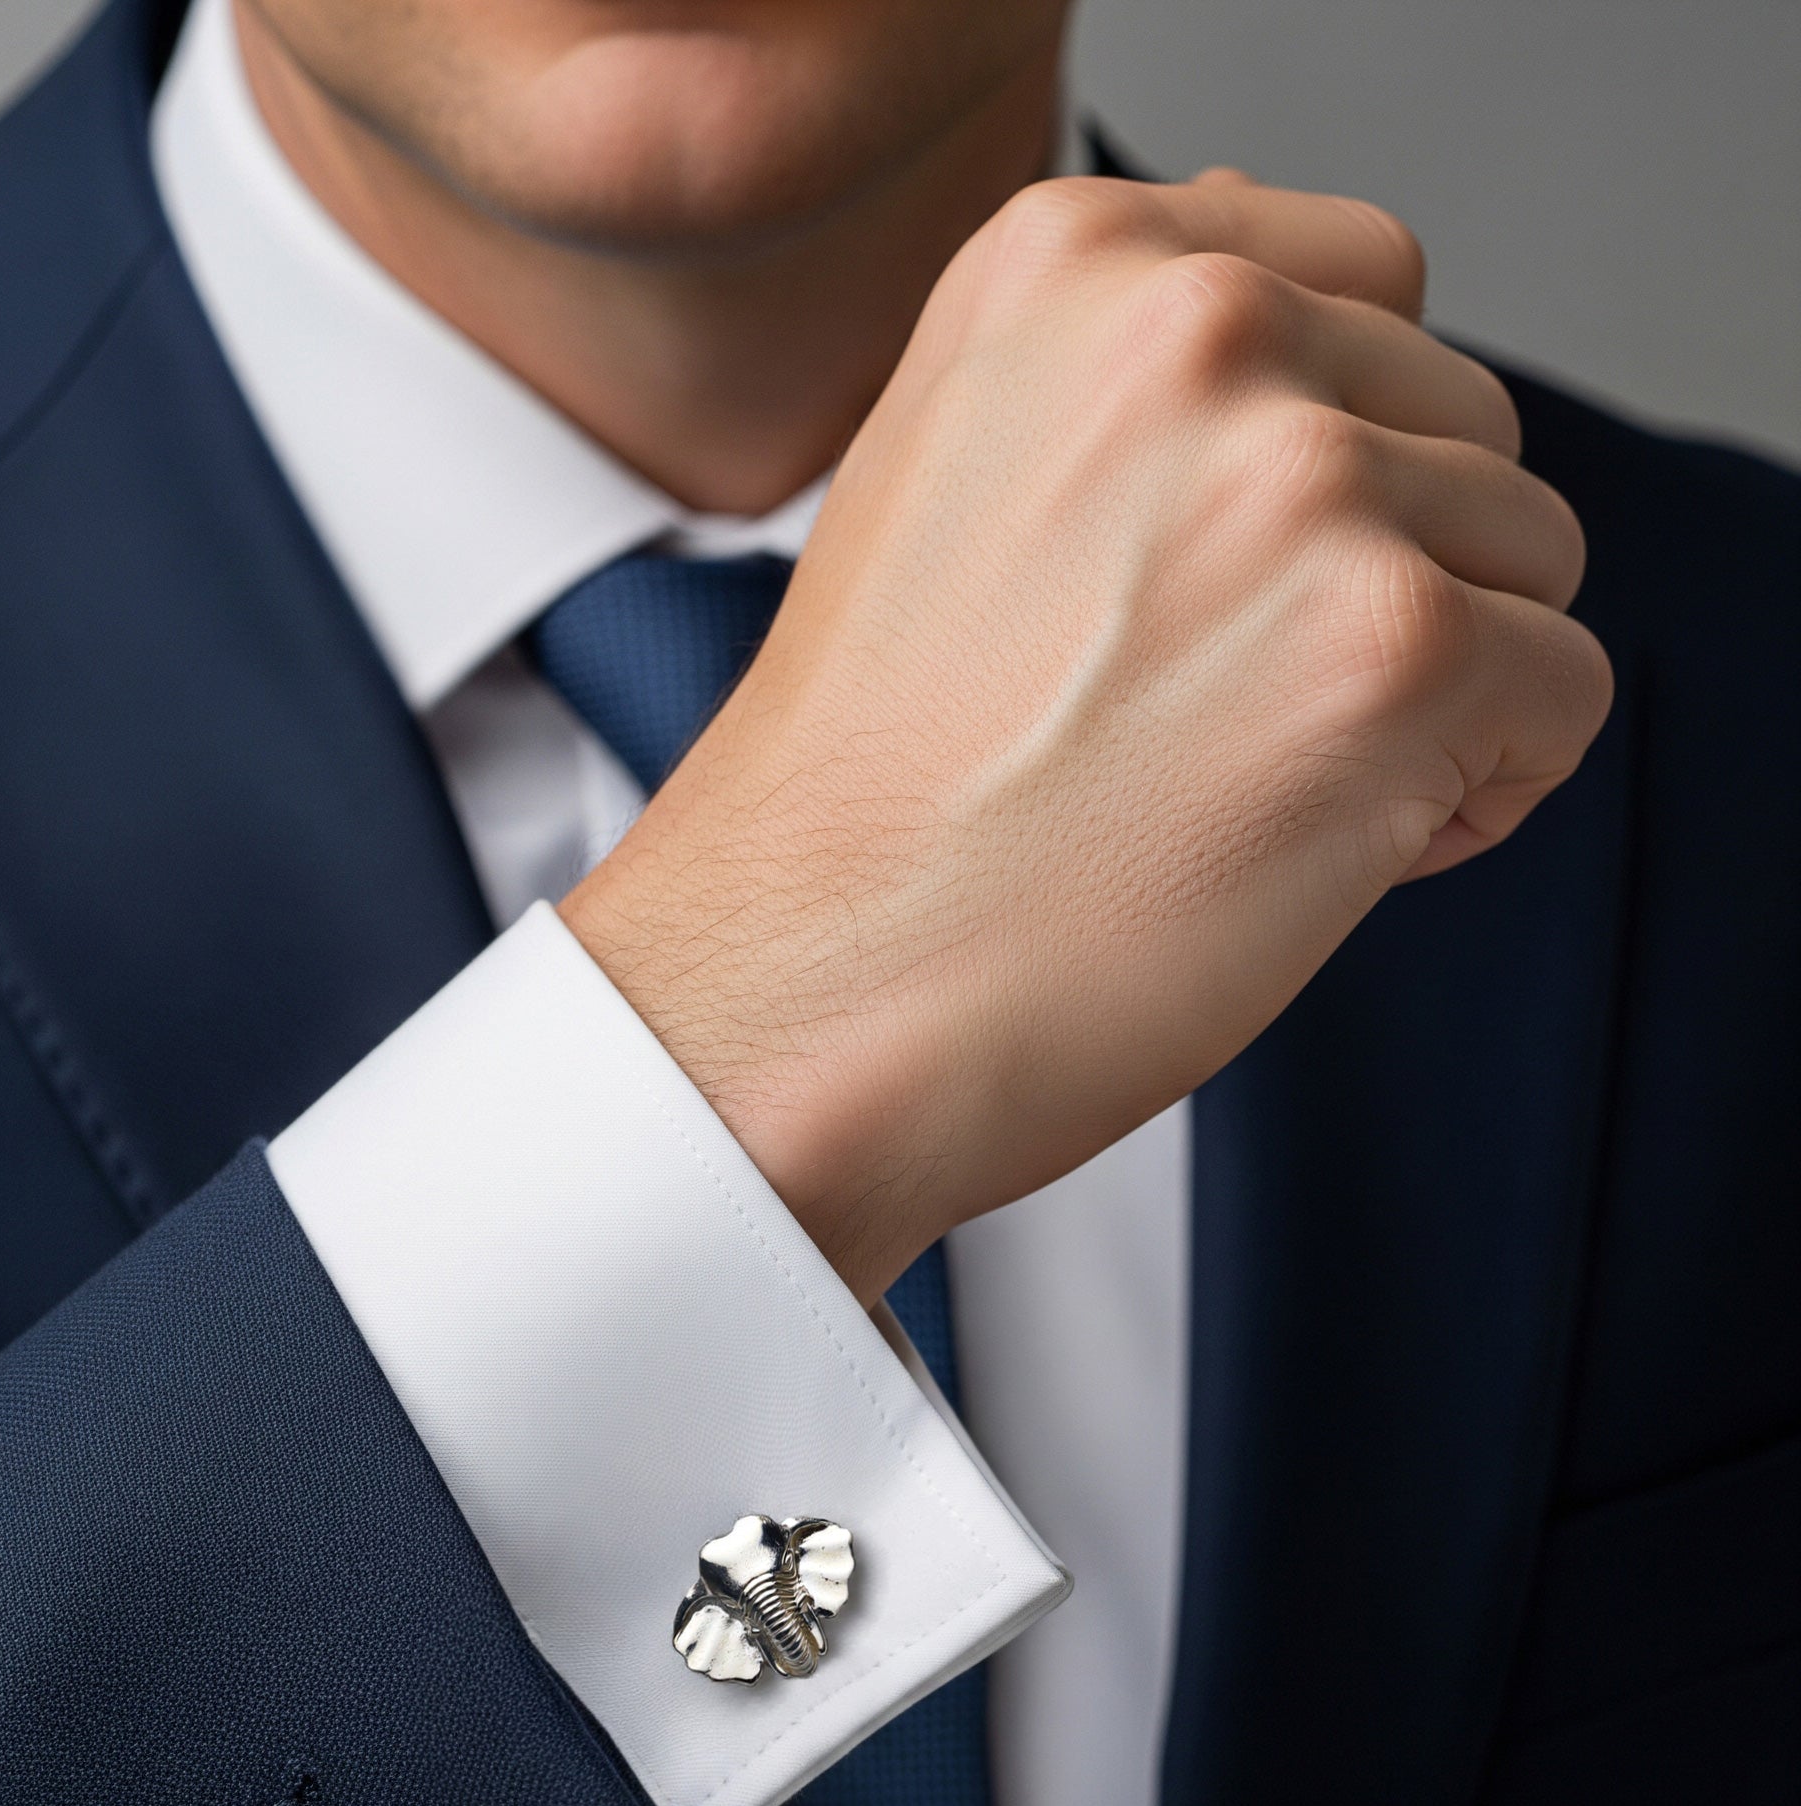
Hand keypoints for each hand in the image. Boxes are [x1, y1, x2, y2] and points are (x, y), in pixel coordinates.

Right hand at [562, 174, 1610, 1303]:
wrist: (805, 985)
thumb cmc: (870, 788)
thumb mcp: (950, 479)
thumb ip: (1132, 387)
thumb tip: (1318, 363)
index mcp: (1072, 259)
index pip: (1365, 282)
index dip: (1335, 450)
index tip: (1232, 574)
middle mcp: (1194, 331)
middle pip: (1461, 423)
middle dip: (1383, 574)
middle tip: (1208, 711)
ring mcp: (1301, 485)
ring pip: (1527, 560)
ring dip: (1430, 687)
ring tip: (1239, 784)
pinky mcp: (1395, 651)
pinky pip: (1562, 695)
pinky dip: (1475, 790)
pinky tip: (1310, 849)